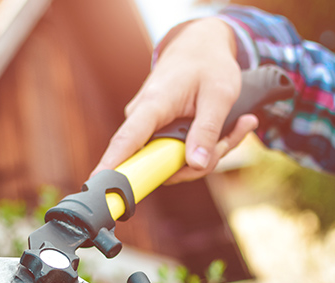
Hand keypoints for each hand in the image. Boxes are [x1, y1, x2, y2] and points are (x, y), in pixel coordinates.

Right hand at [92, 18, 258, 181]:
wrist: (200, 45)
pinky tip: (231, 127)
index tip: (95, 185)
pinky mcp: (157, 133)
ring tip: (238, 125)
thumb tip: (196, 165)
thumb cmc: (210, 65)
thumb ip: (207, 130)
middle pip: (162, 163)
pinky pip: (179, 154)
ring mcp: (148, 128)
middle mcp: (143, 118)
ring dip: (210, 154)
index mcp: (153, 104)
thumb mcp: (220, 94)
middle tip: (235, 135)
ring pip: (175, 161)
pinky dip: (206, 147)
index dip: (111, 166)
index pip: (126, 140)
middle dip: (203, 161)